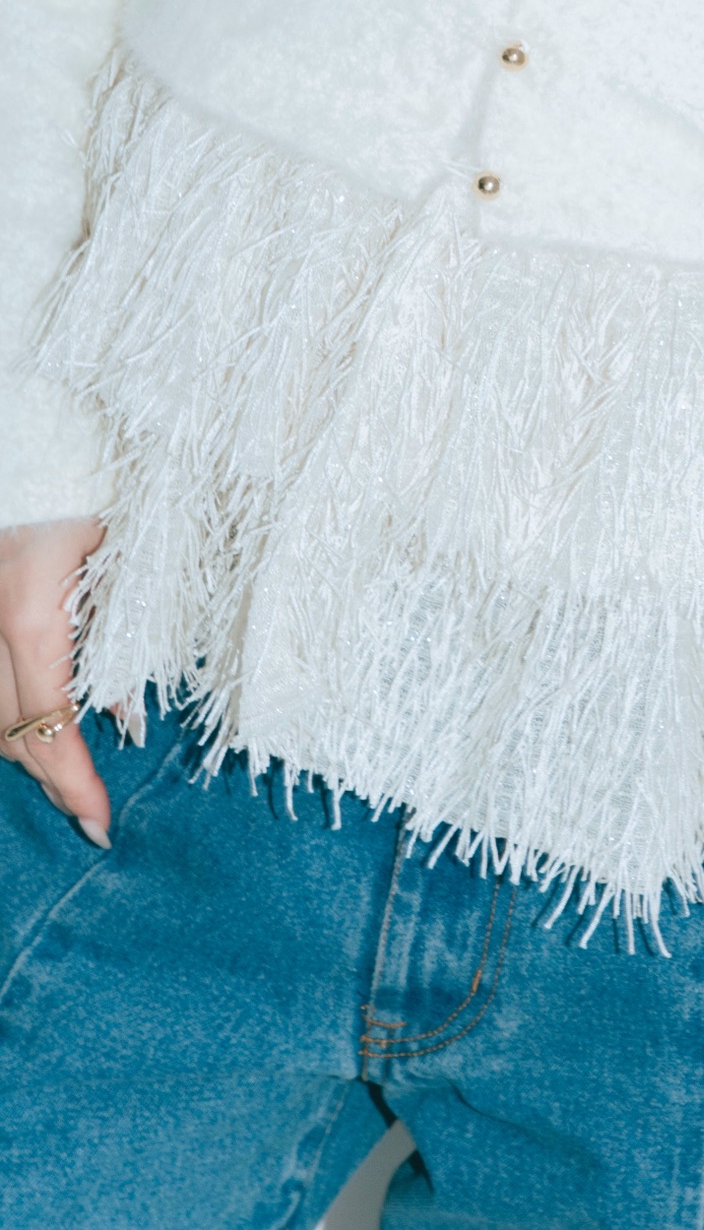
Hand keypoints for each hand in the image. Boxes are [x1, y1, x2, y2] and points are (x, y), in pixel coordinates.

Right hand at [0, 518, 109, 844]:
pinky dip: (6, 711)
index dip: (74, 782)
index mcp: (31, 615)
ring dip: (24, 744)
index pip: (49, 725)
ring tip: (70, 765)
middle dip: (51, 774)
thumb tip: (122, 712)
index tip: (100, 824)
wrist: (42, 448)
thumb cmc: (96, 495)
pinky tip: (40, 718)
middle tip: (90, 806)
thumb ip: (124, 641)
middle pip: (7, 732)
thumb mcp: (124, 568)